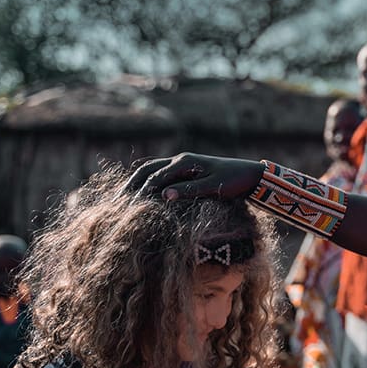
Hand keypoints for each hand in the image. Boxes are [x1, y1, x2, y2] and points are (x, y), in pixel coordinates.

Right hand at [125, 153, 264, 201]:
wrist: (251, 174)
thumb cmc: (235, 181)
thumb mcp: (213, 187)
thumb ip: (189, 190)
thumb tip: (164, 195)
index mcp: (184, 162)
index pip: (154, 178)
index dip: (139, 192)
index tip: (126, 207)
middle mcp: (180, 160)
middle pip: (147, 170)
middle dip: (130, 185)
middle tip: (115, 202)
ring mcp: (182, 164)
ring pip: (151, 171)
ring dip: (136, 183)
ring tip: (122, 198)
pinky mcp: (186, 170)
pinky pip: (161, 174)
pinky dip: (147, 182)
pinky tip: (141, 194)